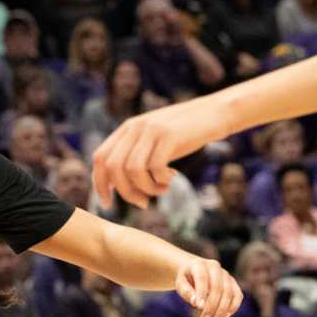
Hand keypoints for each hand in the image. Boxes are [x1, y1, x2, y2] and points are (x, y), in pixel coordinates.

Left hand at [91, 102, 233, 206]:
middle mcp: (135, 127)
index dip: (100, 184)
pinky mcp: (170, 134)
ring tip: (162, 189)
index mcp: (126, 129)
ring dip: (146, 188)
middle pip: (113, 167)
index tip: (108, 204)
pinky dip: (160, 180)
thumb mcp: (154, 142)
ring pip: (132, 169)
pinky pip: (155, 166)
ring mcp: (152, 129)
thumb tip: (115, 185)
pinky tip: (172, 177)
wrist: (216, 113)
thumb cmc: (184, 134)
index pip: (100, 158)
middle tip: (143, 203)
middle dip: (125, 192)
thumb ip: (134, 157)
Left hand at [174, 256, 241, 316]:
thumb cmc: (186, 279)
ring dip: (222, 309)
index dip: (202, 292)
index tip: (199, 307)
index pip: (202, 278)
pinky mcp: (233, 283)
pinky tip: (225, 316)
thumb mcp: (180, 283)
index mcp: (199, 264)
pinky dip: (233, 306)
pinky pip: (238, 295)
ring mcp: (226, 275)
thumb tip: (195, 302)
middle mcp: (215, 267)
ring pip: (229, 292)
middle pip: (218, 287)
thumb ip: (186, 291)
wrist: (194, 270)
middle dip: (212, 306)